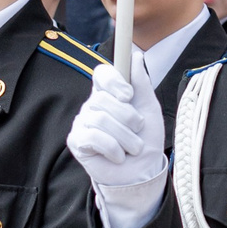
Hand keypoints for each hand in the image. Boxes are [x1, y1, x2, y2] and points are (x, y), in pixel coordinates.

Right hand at [67, 62, 166, 189]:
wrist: (143, 172)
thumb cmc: (146, 139)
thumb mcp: (149, 108)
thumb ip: (141, 82)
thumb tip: (136, 55)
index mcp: (109, 93)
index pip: (102, 74)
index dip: (114, 82)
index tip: (129, 96)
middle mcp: (93, 105)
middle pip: (103, 99)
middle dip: (128, 118)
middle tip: (137, 130)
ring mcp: (83, 122)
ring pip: (101, 120)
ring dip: (125, 137)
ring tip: (133, 148)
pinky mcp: (77, 141)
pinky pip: (93, 137)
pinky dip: (113, 148)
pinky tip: (118, 156)